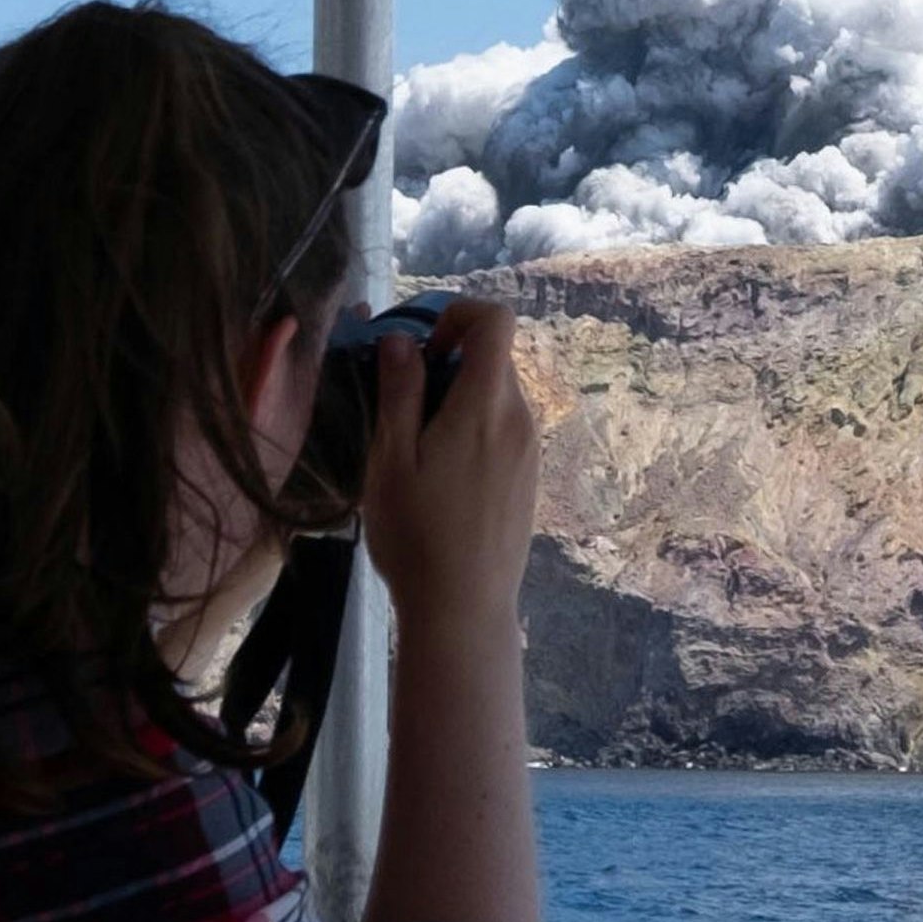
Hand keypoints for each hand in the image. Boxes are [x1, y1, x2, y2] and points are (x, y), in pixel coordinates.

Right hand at [359, 296, 538, 632]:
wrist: (464, 606)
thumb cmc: (417, 533)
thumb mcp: (391, 458)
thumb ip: (400, 392)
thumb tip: (401, 340)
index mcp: (488, 405)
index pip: (497, 320)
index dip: (456, 315)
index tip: (419, 349)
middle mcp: (522, 417)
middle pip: (494, 358)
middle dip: (447, 362)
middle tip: (400, 403)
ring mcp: (531, 448)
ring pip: (498, 394)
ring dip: (457, 398)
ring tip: (414, 446)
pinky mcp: (530, 475)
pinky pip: (504, 427)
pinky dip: (473, 426)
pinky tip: (440, 473)